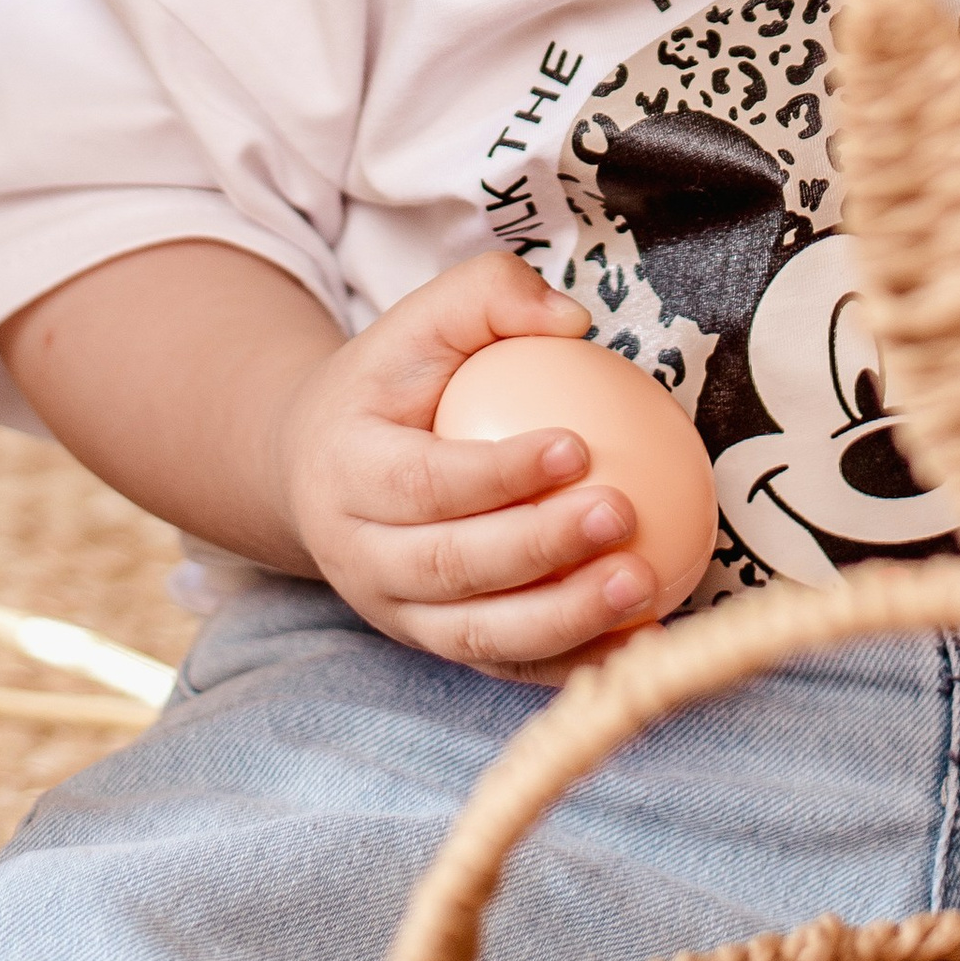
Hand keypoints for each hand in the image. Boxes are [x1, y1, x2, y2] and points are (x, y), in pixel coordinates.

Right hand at [279, 251, 661, 680]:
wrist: (317, 466)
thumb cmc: (389, 383)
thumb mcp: (421, 319)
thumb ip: (490, 295)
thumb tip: (573, 321)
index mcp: (349, 471)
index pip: (424, 481)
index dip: (498, 473)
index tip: (577, 446)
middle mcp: (361, 555)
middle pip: (452, 565)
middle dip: (540, 548)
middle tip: (622, 515)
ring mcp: (395, 611)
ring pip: (478, 633)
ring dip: (564, 620)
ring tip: (642, 585)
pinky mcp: (433, 644)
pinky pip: (504, 665)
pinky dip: (571, 664)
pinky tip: (639, 642)